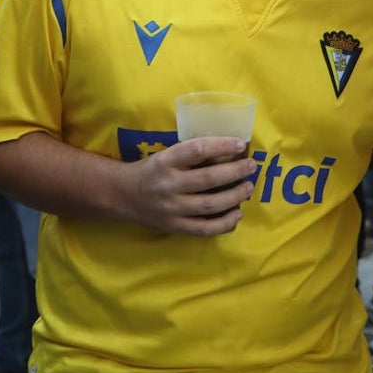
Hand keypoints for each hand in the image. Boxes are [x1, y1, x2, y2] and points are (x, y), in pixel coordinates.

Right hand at [121, 137, 256, 235]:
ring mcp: (172, 208)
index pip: (197, 150)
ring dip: (235, 196)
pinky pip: (204, 228)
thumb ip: (192, 155)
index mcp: (166, 161)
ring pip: (210, 204)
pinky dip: (224, 223)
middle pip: (209, 178)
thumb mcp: (166, 155)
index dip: (221, 145)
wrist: (120, 195)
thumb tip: (231, 150)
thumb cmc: (151, 170)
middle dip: (236, 171)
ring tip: (248, 188)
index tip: (240, 144)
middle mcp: (169, 184)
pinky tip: (237, 215)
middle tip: (252, 165)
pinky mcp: (174, 226)